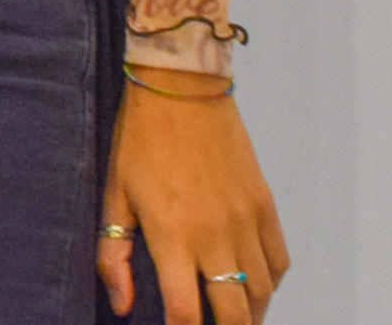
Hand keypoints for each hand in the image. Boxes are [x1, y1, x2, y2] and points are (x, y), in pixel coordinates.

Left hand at [104, 73, 286, 323]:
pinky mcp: (265, 207)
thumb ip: (113, 256)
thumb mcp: (114, 196)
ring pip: (261, 294)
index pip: (184, 313)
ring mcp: (245, 222)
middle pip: (235, 315)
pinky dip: (269, 284)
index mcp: (171, 235)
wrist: (182, 90)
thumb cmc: (140, 141)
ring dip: (249, 314)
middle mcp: (214, 235)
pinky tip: (252, 287)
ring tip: (231, 318)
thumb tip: (121, 306)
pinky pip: (279, 263)